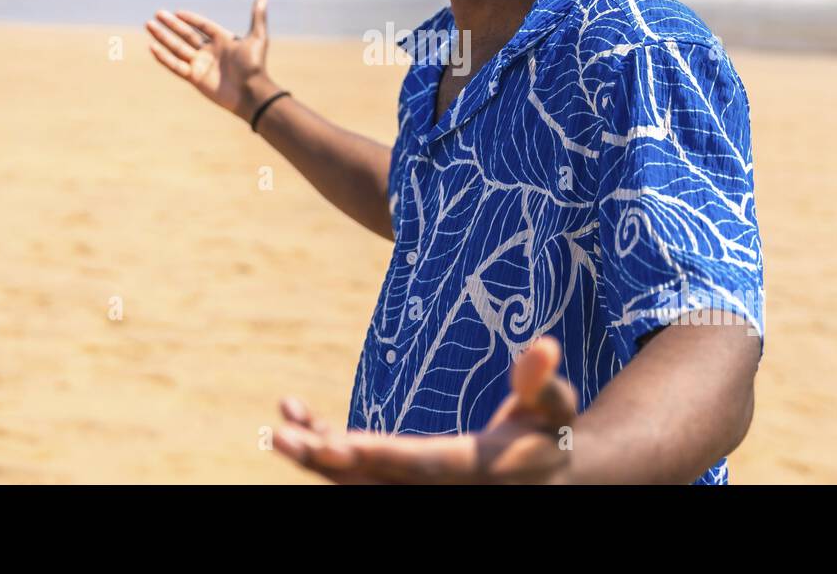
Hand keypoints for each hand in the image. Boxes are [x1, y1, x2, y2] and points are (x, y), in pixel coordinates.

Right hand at [145, 0, 278, 121]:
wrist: (251, 92)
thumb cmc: (255, 65)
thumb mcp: (257, 37)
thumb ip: (257, 16)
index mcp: (223, 40)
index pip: (203, 26)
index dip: (190, 19)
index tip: (177, 12)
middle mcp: (210, 51)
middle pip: (186, 35)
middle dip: (171, 25)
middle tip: (157, 14)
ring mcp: (201, 64)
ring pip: (177, 48)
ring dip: (163, 37)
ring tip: (148, 25)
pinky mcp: (195, 78)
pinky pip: (175, 65)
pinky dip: (164, 57)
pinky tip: (152, 47)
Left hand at [272, 336, 578, 483]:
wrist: (547, 483)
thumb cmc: (550, 435)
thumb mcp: (556, 408)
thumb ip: (543, 382)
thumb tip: (544, 344)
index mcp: (479, 471)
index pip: (423, 466)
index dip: (380, 456)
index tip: (337, 446)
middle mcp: (441, 491)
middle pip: (376, 483)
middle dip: (326, 463)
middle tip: (283, 437)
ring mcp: (417, 492)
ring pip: (358, 485)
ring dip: (315, 456)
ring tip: (280, 425)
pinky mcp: (402, 485)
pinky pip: (357, 477)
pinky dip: (324, 453)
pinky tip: (297, 418)